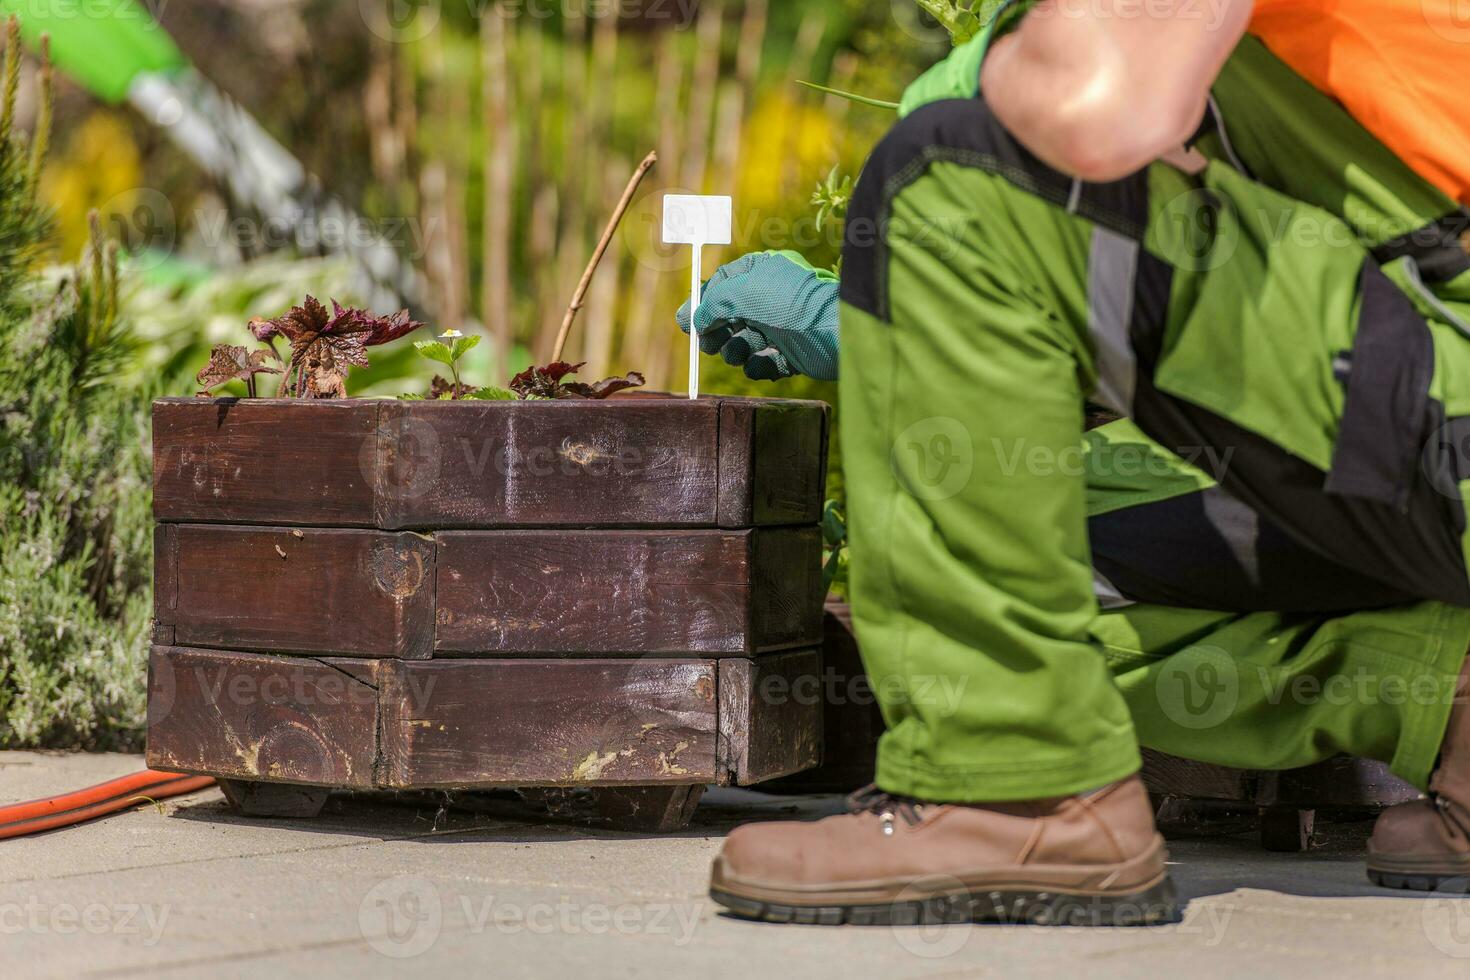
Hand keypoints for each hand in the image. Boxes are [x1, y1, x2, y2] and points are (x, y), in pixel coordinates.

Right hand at [675, 250, 839, 381]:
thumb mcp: (743, 292)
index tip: (687, 324)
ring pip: (747, 341)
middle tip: (708, 346)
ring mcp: (784, 325)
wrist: (834, 331)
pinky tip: (758, 365)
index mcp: (762, 272)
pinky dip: (759, 365)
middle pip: (732, 316)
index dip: (703, 304)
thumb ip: (713, 302)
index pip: (723, 285)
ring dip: (736, 350)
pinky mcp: (794, 352)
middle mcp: (772, 297)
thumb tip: (696, 318)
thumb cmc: (790, 303)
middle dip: (718, 332)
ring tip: (737, 354)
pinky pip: (766, 361)